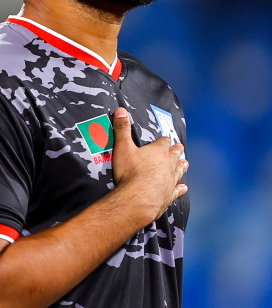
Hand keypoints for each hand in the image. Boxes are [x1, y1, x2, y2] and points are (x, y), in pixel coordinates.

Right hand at [111, 108, 186, 224]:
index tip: (165, 138)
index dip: (164, 140)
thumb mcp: (123, 147)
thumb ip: (122, 129)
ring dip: (181, 166)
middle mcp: (168, 164)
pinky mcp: (169, 194)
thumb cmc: (130, 172)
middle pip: (175, 155)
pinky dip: (181, 188)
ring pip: (178, 171)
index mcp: (158, 151)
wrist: (138, 196)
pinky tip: (184, 187)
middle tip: (180, 147)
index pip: (163, 142)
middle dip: (176, 151)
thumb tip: (121, 110)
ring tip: (185, 163)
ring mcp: (170, 180)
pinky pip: (177, 190)